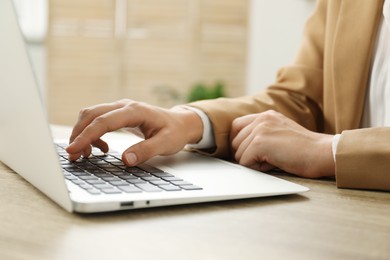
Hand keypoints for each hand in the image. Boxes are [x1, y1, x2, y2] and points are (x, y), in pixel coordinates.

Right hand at [66, 99, 202, 165]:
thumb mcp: (166, 144)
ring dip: (82, 133)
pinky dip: (92, 133)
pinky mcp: (118, 114)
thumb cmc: (174, 132)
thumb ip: (146, 151)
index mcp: (135, 111)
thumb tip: (125, 160)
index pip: (104, 121)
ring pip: (91, 115)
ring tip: (83, 155)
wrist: (180, 123)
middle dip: (78, 134)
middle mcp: (125, 106)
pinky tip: (99, 148)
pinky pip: (98, 120)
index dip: (87, 135)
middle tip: (72, 156)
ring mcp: (120, 108)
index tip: (74, 149)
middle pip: (92, 114)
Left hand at [230, 110, 334, 177]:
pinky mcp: (260, 143)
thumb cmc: (305, 149)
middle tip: (268, 157)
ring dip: (253, 162)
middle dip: (247, 154)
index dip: (239, 142)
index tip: (250, 152)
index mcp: (265, 115)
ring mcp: (260, 130)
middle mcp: (261, 119)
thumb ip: (262, 133)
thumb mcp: (280, 132)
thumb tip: (239, 147)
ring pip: (238, 154)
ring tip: (274, 159)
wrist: (322, 153)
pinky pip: (244, 162)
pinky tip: (274, 163)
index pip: (236, 126)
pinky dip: (257, 168)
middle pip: (234, 142)